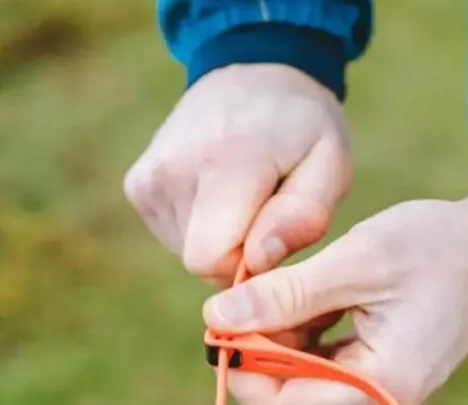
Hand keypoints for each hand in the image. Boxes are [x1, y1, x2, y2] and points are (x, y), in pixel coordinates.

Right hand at [124, 64, 350, 285]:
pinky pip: (174, 237)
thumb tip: (255, 263)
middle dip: (238, 253)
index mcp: (225, 161)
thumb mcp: (330, 166)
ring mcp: (148, 178)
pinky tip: (218, 190)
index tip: (272, 236)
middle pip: (203, 263)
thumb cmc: (301, 129)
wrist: (254, 73)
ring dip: (222, 238)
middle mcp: (173, 168)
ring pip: (188, 253)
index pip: (211, 261)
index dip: (248, 267)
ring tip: (242, 193)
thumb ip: (302, 218)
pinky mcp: (137, 186)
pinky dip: (201, 226)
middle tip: (263, 208)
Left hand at [203, 191, 467, 404]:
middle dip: (261, 349)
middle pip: (284, 402)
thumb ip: (283, 295)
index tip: (227, 316)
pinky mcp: (376, 388)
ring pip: (296, 388)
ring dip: (281, 340)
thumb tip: (217, 318)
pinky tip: (318, 302)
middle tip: (261, 291)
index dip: (242, 365)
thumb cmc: (439, 250)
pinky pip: (318, 377)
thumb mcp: (355, 262)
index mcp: (380, 391)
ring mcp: (378, 403)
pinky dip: (303, 341)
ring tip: (300, 287)